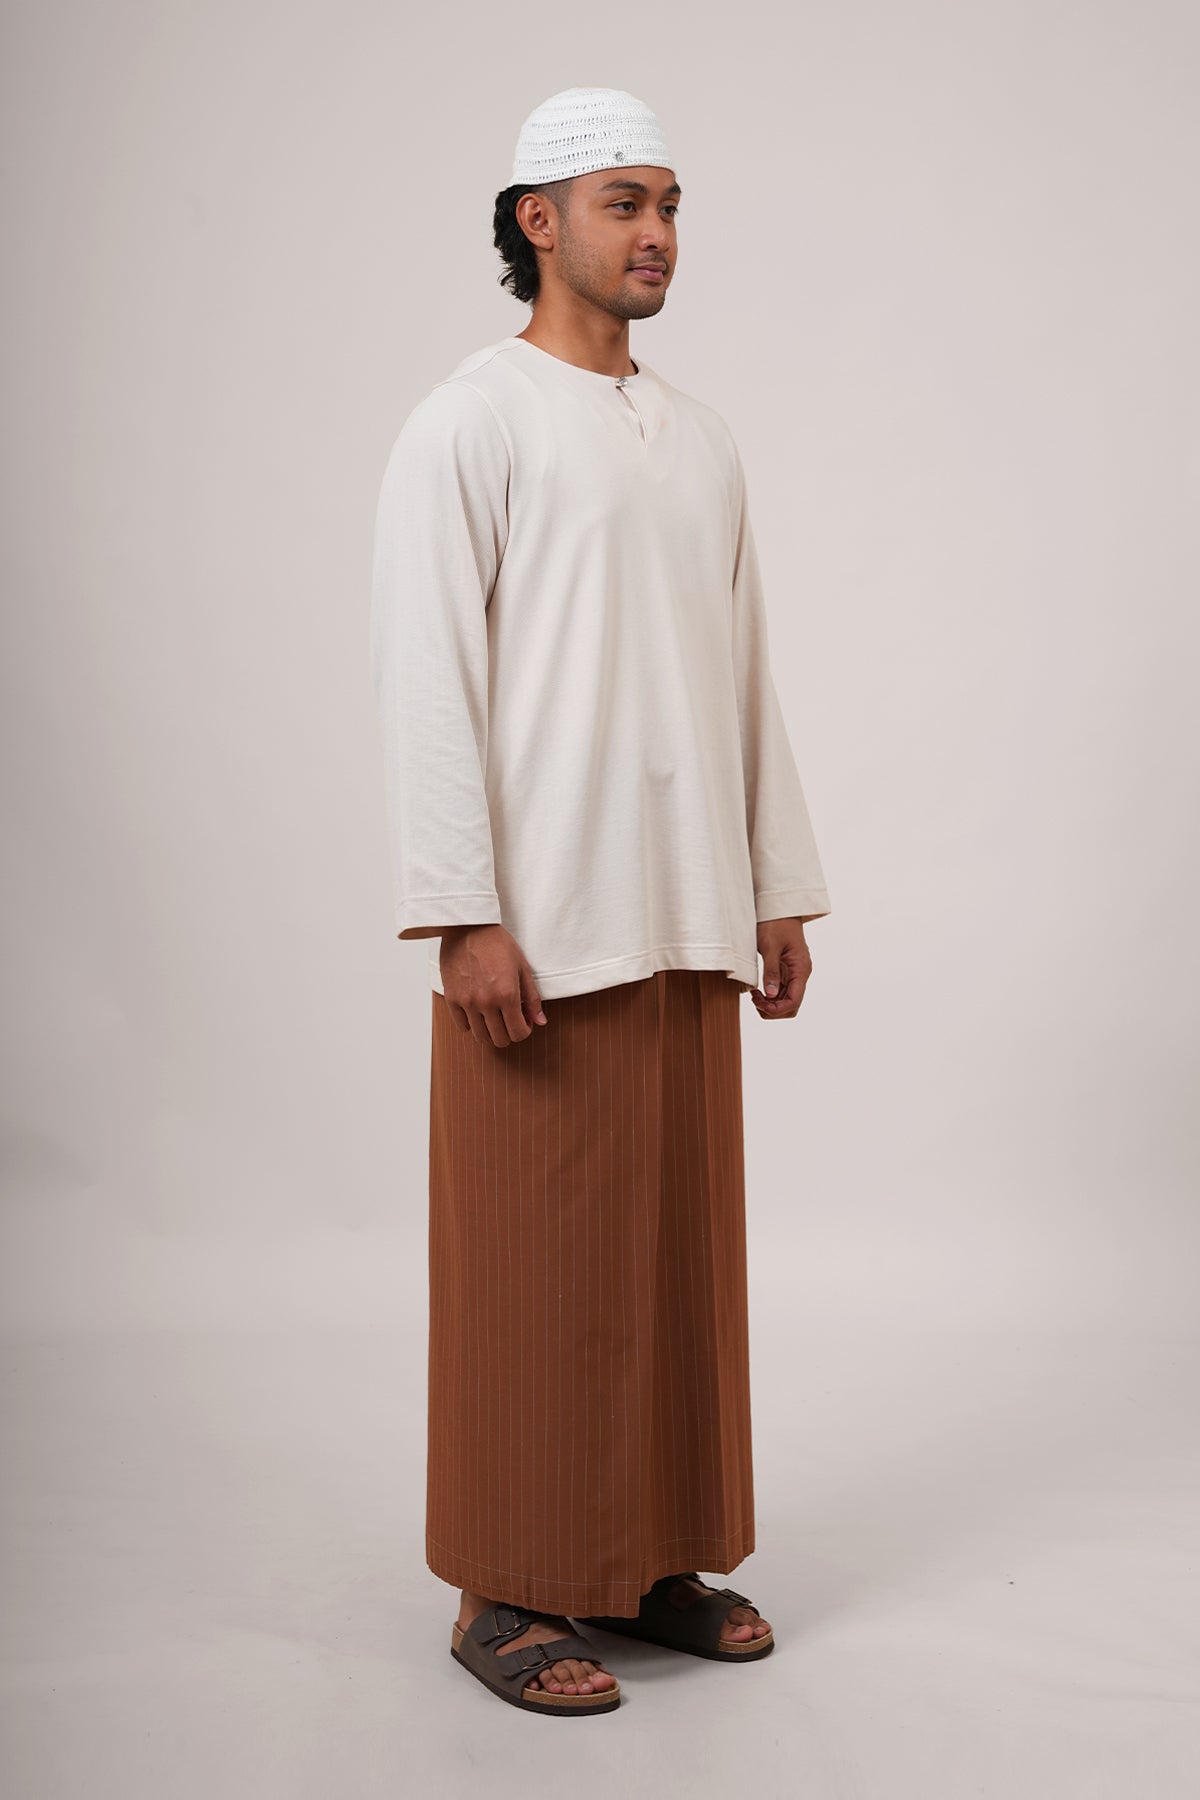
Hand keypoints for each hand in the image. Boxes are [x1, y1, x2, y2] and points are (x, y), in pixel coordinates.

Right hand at [440, 924, 547, 1047]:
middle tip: (509, 1019)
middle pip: (500, 1039)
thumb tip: (540, 1021)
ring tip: (494, 1017)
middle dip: (509, 1033)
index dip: (524, 1031)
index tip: (523, 1021)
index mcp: (507, 995)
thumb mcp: (522, 967)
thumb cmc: (497, 943)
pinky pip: (462, 1026)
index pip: (518, 1033)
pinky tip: (477, 1011)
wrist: (468, 926)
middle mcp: (486, 1002)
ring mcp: (467, 1002)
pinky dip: (471, 1024)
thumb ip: (532, 998)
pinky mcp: (451, 998)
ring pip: (480, 1037)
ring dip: (490, 1031)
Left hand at [748, 918, 811, 1019]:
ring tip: (754, 995)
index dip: (776, 1009)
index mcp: (801, 969)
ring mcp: (794, 973)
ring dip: (771, 1004)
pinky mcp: (786, 970)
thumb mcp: (770, 946)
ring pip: (786, 1000)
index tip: (759, 1003)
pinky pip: (781, 990)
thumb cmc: (776, 922)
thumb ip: (771, 971)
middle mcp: (801, 974)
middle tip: (755, 1000)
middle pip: (791, 1005)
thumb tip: (771, 995)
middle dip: (773, 1009)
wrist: (779, 907)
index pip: (794, 1001)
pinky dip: (770, 995)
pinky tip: (757, 990)